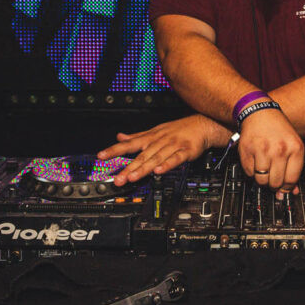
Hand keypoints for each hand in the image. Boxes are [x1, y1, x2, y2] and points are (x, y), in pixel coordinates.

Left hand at [101, 114, 226, 185]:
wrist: (203, 124)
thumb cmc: (178, 129)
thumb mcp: (155, 131)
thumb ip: (137, 136)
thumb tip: (120, 137)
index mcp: (151, 137)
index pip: (129, 144)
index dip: (114, 149)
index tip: (101, 156)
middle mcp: (159, 141)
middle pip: (142, 156)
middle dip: (128, 167)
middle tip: (118, 179)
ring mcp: (173, 145)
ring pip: (156, 158)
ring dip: (144, 168)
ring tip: (133, 178)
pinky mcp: (186, 151)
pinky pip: (176, 159)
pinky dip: (167, 164)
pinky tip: (159, 171)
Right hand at [236, 106, 304, 195]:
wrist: (259, 112)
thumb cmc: (277, 129)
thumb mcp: (292, 145)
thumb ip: (294, 169)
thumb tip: (292, 192)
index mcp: (295, 148)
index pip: (292, 179)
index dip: (287, 187)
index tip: (284, 188)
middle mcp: (279, 149)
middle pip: (276, 182)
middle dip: (274, 184)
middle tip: (272, 177)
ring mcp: (262, 150)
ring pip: (262, 180)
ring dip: (262, 178)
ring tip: (264, 168)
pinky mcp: (247, 151)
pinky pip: (249, 173)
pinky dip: (251, 171)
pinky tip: (256, 161)